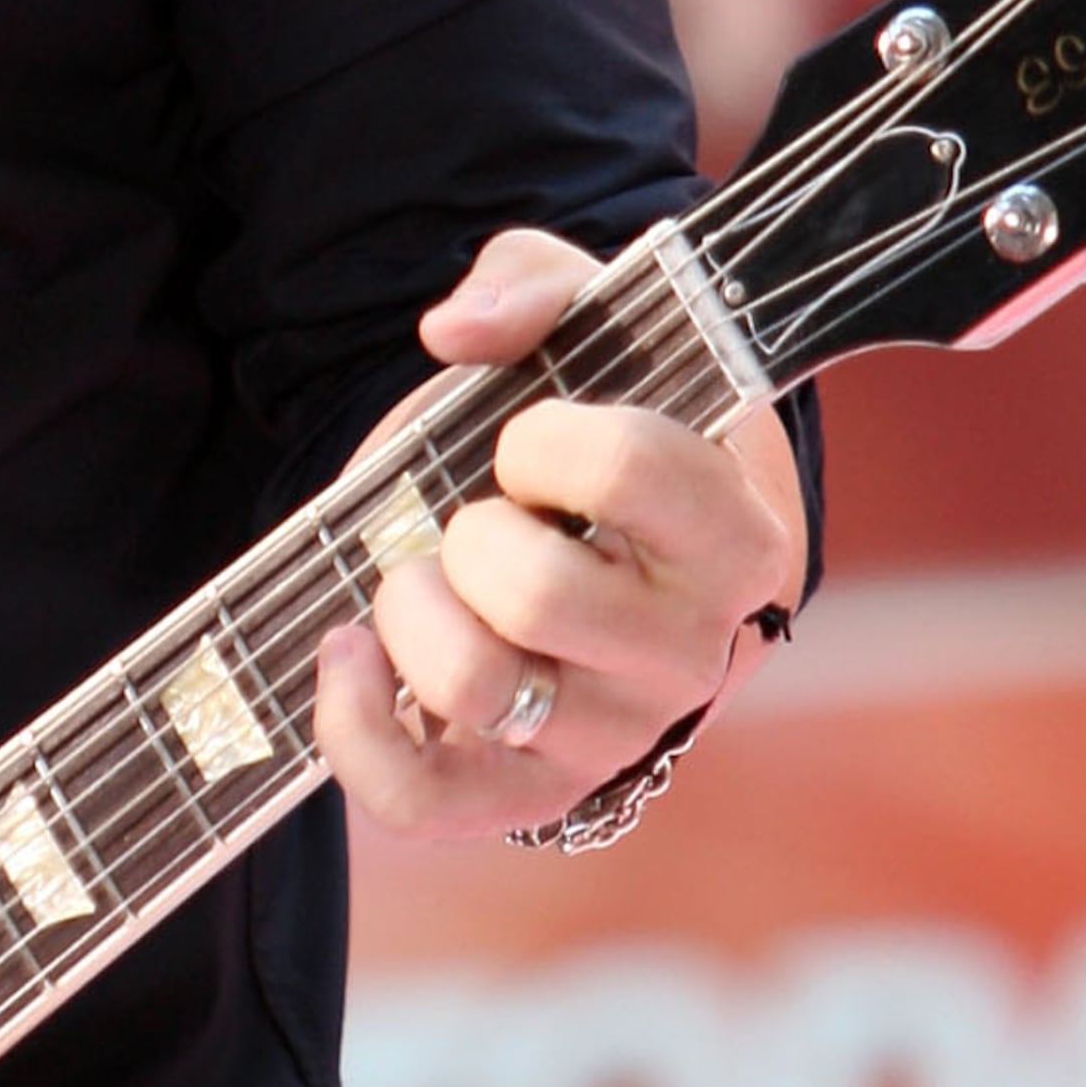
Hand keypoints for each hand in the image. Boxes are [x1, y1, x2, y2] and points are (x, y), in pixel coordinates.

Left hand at [314, 227, 803, 846]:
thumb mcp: (586, 332)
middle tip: (476, 519)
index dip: (548, 438)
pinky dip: (354, 726)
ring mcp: (608, 737)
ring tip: (420, 577)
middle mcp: (690, 654)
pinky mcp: (523, 798)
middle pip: (539, 592)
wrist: (592, 553)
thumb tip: (455, 328)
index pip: (635, 470)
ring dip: (407, 612)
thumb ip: (533, 286)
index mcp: (734, 537)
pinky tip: (351, 650)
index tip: (529, 437)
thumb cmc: (589, 438)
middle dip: (468, 532)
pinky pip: (419, 800)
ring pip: (475, 690)